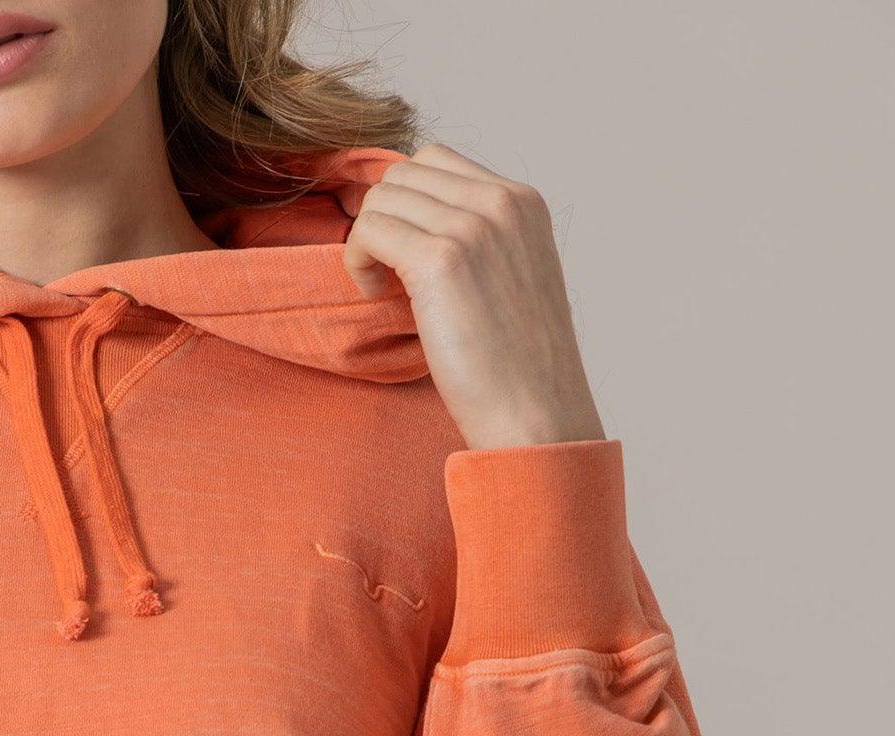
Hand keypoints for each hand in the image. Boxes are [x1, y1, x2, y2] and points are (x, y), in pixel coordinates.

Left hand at [343, 144, 606, 451]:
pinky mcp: (440, 259)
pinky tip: (375, 296)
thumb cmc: (519, 368)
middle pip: (405, 173)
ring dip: (369, 240)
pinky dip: (358, 260)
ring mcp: (472, 226)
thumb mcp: (513, 280)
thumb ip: (482, 241)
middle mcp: (501, 201)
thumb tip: (418, 226)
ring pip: (383, 197)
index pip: (438, 162)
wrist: (535, 415)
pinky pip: (369, 229)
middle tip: (387, 273)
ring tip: (384, 288)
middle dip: (385, 219)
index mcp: (523, 202)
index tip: (405, 253)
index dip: (407, 205)